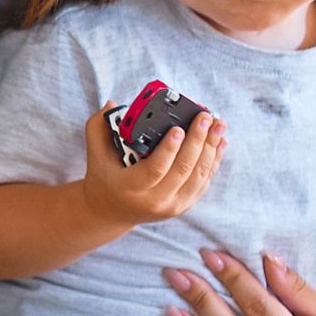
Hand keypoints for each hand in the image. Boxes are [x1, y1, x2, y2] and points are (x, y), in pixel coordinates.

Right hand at [83, 104, 225, 231]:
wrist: (110, 212)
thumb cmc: (104, 177)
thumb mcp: (95, 153)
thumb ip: (98, 127)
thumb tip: (112, 104)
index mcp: (130, 187)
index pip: (155, 169)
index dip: (169, 149)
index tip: (179, 129)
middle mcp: (153, 200)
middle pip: (183, 170)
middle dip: (198, 141)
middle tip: (205, 118)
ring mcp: (171, 206)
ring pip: (198, 176)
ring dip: (211, 148)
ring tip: (219, 125)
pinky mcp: (183, 205)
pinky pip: (203, 182)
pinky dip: (214, 161)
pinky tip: (220, 142)